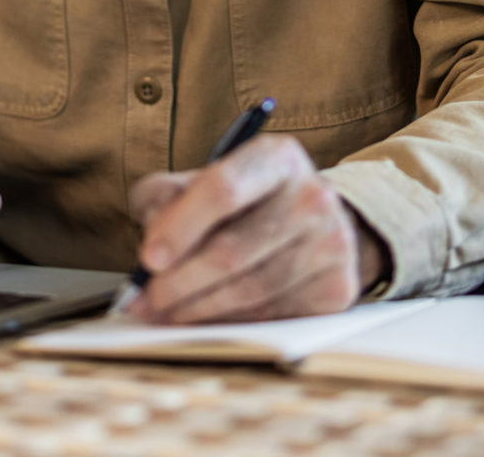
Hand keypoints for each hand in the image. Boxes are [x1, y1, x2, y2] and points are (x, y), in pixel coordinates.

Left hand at [125, 133, 388, 322]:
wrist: (312, 221)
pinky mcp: (337, 287)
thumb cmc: (245, 202)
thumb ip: (164, 197)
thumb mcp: (202, 181)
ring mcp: (332, 244)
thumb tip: (152, 240)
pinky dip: (230, 326)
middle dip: (178, 283)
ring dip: (198, 312)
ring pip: (250, 291)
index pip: (223, 189)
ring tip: (165, 315)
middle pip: (233, 250)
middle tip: (145, 301)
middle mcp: (313, 196)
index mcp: (277, 158)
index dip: (180, 227)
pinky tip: (205, 322)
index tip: (147, 259)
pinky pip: (272, 317)